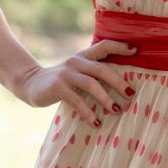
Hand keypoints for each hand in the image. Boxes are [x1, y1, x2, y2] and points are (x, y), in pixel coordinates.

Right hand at [18, 39, 138, 126]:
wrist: (31, 84)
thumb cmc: (63, 81)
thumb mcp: (78, 71)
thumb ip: (94, 73)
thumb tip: (124, 85)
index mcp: (84, 55)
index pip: (104, 46)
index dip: (119, 46)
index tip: (136, 50)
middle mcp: (76, 62)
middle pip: (102, 69)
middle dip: (118, 82)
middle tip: (131, 94)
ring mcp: (67, 74)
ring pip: (91, 84)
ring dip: (106, 98)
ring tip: (117, 110)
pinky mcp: (58, 87)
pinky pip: (76, 100)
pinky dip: (88, 112)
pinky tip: (97, 122)